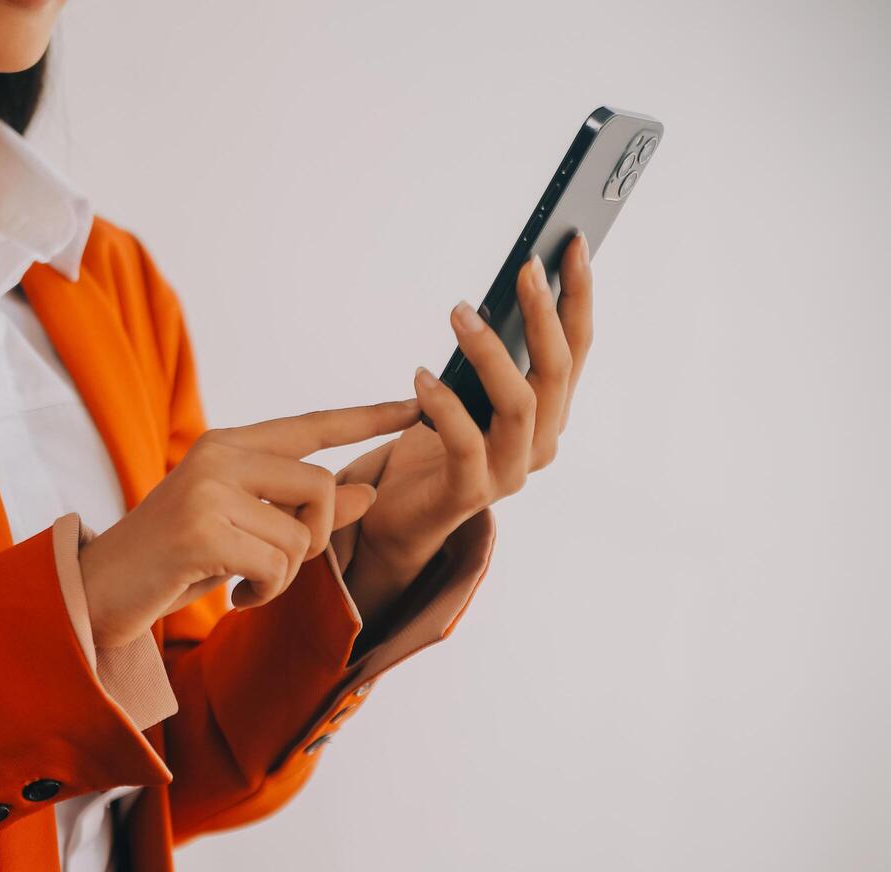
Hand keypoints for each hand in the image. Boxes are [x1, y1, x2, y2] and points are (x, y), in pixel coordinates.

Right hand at [79, 402, 422, 647]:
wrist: (98, 592)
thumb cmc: (172, 561)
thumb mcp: (244, 529)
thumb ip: (300, 508)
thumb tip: (368, 490)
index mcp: (228, 445)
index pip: (312, 425)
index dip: (366, 417)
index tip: (413, 405)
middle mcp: (219, 455)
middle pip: (322, 487)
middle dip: (318, 539)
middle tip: (277, 566)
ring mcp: (208, 490)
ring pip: (301, 535)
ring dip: (284, 576)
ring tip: (245, 584)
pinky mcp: (201, 530)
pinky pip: (275, 565)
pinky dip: (264, 592)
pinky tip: (233, 597)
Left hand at [339, 233, 594, 618]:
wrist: (403, 516)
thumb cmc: (435, 444)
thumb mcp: (469, 393)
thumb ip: (488, 357)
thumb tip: (489, 296)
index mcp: (550, 413)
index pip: (578, 346)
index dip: (578, 295)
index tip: (572, 243)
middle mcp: (541, 442)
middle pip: (558, 371)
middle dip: (544, 315)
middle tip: (523, 268)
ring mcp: (510, 472)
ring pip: (520, 404)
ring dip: (491, 352)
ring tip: (459, 312)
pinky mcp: (469, 493)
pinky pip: (464, 444)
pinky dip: (444, 405)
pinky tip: (422, 375)